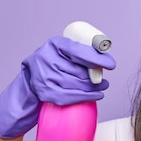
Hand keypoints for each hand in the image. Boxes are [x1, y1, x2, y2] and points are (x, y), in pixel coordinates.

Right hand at [0, 36, 115, 137]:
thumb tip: (104, 57)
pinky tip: (97, 95)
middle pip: (79, 70)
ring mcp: (43, 76)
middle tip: (104, 79)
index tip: (111, 64)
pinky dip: (87, 96)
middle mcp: (46, 57)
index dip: (96, 58)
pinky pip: (71, 96)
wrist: (29, 82)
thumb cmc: (53, 66)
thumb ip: (79, 53)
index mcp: (54, 44)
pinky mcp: (45, 92)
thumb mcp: (63, 54)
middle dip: (95, 76)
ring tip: (103, 86)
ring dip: (94, 87)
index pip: (78, 51)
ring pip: (77, 84)